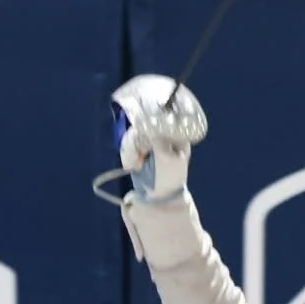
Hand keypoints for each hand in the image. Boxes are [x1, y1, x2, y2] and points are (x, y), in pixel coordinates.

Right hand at [110, 75, 203, 202]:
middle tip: (141, 152)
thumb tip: (149, 128)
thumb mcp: (168, 160)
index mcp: (177, 132)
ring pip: (133, 134)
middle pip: (145, 120)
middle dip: (139, 137)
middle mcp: (163, 132)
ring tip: (138, 165)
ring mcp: (149, 140)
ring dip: (132, 150)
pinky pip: (127, 145)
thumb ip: (160, 143)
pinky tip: (134, 167)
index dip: (157, 107)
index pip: (167, 112)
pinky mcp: (137, 148)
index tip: (146, 106)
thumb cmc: (169, 177)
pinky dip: (128, 156)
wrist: (158, 197)